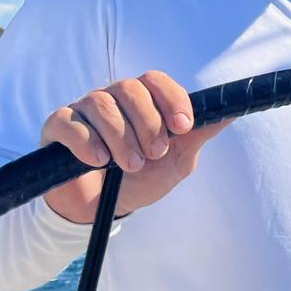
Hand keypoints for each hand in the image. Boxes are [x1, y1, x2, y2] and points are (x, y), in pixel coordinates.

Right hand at [40, 71, 229, 223]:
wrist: (101, 209)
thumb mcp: (176, 160)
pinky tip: (98, 160)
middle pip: (130, 89)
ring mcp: (82, 110)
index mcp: (141, 100)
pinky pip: (69, 122)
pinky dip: (86, 141)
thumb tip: (233, 110)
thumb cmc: (140, 178)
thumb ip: (199, 134)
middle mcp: (112, 98)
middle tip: (155, 153)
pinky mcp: (57, 127)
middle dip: (148, 123)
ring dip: (121, 136)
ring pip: (101, 104)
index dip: (172, 99)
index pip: (155, 81)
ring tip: (129, 165)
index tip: (184, 126)